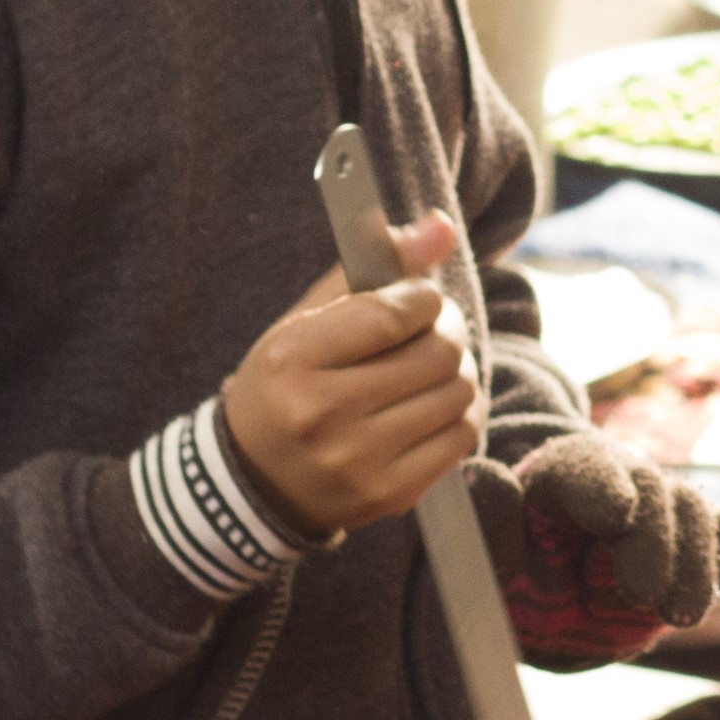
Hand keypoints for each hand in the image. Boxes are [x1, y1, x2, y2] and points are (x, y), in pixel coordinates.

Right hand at [219, 208, 478, 533]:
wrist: (257, 480)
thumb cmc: (286, 385)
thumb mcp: (306, 319)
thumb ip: (372, 265)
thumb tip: (442, 225)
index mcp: (291, 360)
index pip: (394, 312)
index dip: (422, 297)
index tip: (416, 299)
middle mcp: (321, 414)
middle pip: (438, 353)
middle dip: (445, 330)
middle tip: (430, 330)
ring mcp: (356, 462)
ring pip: (458, 392)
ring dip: (456, 371)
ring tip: (428, 368)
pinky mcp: (389, 494)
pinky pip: (463, 436)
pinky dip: (460, 412)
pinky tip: (432, 406)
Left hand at [480, 434, 719, 659]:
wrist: (554, 604)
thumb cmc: (520, 580)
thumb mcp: (490, 563)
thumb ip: (492, 525)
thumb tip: (488, 474)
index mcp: (562, 475)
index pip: (583, 467)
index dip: (602, 487)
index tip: (616, 515)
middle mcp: (623, 482)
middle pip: (652, 491)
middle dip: (653, 542)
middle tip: (642, 595)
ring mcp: (667, 512)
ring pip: (696, 514)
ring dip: (694, 565)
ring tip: (677, 615)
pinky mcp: (702, 544)